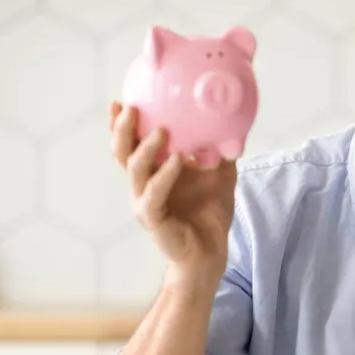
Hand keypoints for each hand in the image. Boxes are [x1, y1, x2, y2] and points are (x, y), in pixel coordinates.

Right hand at [109, 101, 236, 282]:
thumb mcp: (220, 176)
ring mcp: (145, 203)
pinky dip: (165, 175)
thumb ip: (221, 153)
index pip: (131, 145)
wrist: (210, 253)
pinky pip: (154, 194)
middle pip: (122, 153)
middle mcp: (143, 186)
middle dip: (122, 130)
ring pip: (135, 170)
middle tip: (131, 108)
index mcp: (153, 174)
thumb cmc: (210, 215)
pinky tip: (178, 160)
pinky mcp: (153, 219)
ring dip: (147, 147)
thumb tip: (233, 124)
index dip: (121, 126)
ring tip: (160, 129)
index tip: (121, 101)